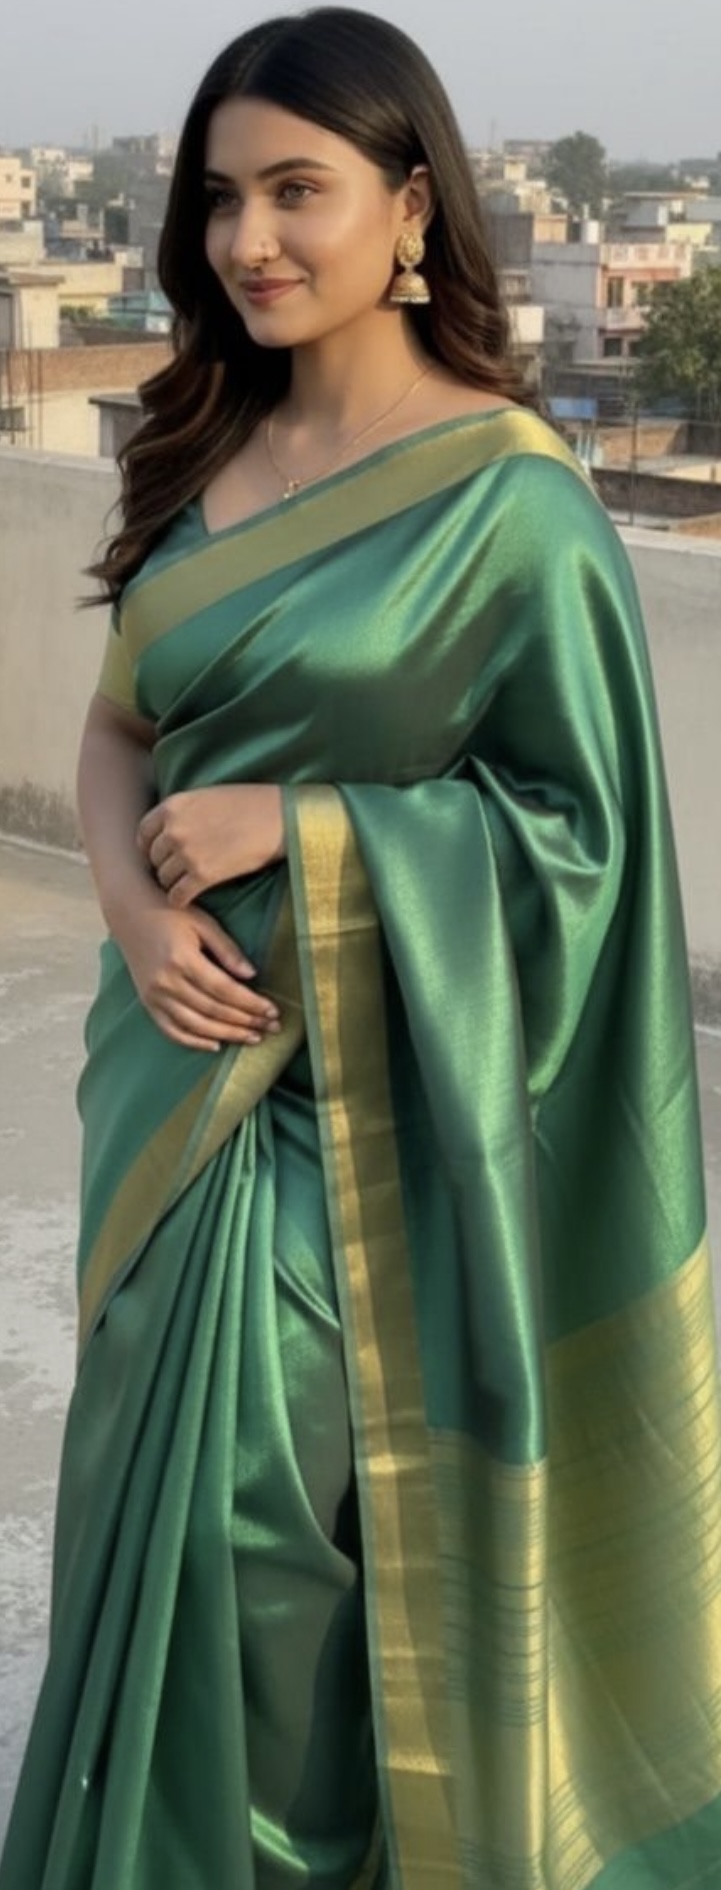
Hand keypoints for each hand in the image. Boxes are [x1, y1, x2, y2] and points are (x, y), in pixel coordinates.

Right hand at [113, 899, 281, 1052]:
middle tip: (272, 1028)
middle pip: (213, 1010)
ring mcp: (154, 996)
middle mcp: (166, 982)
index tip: (273, 1011)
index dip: (251, 1003)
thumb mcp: (203, 923)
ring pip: (196, 1025)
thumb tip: (252, 975)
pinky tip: (216, 1045)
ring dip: (227, 1035)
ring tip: (253, 1038)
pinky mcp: (147, 1003)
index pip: (224, 990)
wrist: (130, 913)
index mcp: (182, 959)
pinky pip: (172, 1030)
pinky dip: (194, 1042)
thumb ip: (227, 949)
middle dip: (246, 1022)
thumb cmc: (171, 913)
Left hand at [137, 785, 284, 909]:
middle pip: (154, 857)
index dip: (148, 847)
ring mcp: (186, 853)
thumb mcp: (207, 796)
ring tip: (183, 886)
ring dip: (171, 884)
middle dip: (162, 866)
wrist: (278, 818)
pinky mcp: (202, 875)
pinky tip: (187, 899)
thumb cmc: (250, 804)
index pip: (143, 832)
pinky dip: (180, 900)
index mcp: (173, 806)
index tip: (156, 855)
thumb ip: (184, 811)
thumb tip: (171, 829)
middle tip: (173, 873)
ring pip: (164, 878)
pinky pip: (177, 895)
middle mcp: (174, 829)